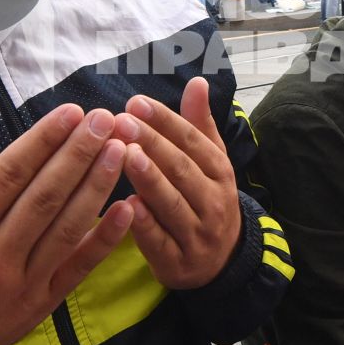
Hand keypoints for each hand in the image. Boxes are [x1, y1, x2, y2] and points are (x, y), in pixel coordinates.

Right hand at [0, 106, 137, 344]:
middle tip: (107, 119)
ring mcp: (19, 288)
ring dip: (97, 186)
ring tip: (120, 149)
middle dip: (79, 153)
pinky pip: (76, 270)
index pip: (8, 176)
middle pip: (45, 197)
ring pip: (66, 229)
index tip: (68, 112)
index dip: (42, 141)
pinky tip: (127, 210)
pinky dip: (105, 241)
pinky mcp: (35, 310)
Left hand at [118, 76, 242, 289]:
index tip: (136, 102)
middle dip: (152, 144)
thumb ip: (199, 124)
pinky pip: (161, 242)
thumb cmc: (206, 200)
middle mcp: (213, 202)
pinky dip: (145, 225)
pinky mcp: (179, 263)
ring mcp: (197, 235)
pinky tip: (127, 205)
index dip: (165, 121)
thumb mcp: (210, 163)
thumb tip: (198, 80)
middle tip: (121, 121)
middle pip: (182, 170)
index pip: (193, 141)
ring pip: (173, 204)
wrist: (222, 263)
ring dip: (149, 179)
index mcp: (219, 173)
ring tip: (124, 154)